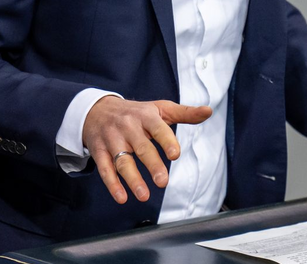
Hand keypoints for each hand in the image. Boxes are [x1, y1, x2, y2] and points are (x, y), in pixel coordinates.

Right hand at [83, 96, 211, 204]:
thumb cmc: (136, 112)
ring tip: (144, 196)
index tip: (175, 155)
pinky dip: (112, 184)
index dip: (166, 141)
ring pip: (123, 161)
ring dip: (132, 179)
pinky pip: (105, 169)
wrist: (97, 109)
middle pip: (141, 148)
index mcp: (146, 116)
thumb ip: (185, 113)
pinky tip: (122, 197)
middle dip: (152, 165)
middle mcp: (128, 127)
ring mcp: (112, 139)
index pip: (158, 128)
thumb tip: (209, 111)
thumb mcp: (160, 108)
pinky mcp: (99, 151)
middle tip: (163, 182)